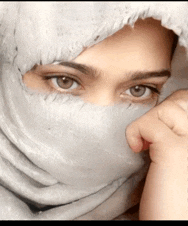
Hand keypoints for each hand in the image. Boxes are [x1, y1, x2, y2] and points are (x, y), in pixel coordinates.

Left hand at [126, 89, 187, 219]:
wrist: (171, 220)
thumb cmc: (173, 192)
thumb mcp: (180, 156)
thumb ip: (177, 133)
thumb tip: (164, 113)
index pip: (187, 102)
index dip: (170, 111)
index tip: (160, 131)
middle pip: (180, 100)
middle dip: (159, 114)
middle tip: (152, 137)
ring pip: (166, 107)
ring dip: (148, 123)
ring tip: (147, 145)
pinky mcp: (175, 151)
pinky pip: (147, 123)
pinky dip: (134, 133)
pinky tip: (137, 149)